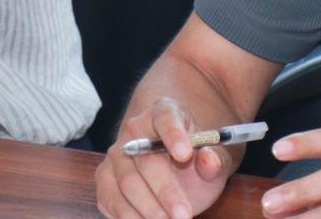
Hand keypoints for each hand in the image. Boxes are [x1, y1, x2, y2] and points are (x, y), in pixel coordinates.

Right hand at [95, 98, 231, 218]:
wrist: (176, 168)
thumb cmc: (196, 159)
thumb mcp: (215, 156)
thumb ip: (216, 158)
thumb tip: (209, 159)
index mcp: (165, 113)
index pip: (166, 118)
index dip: (174, 135)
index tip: (185, 154)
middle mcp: (134, 131)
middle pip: (146, 160)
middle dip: (165, 191)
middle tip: (183, 214)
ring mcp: (116, 156)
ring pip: (126, 184)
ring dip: (148, 210)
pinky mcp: (104, 180)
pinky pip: (110, 200)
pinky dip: (129, 217)